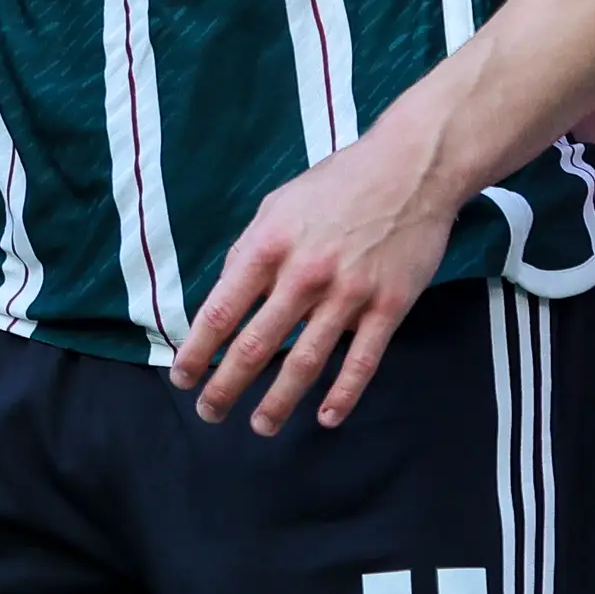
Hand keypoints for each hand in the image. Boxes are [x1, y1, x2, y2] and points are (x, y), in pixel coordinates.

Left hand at [170, 119, 464, 434]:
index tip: (183, 378)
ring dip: (279, 401)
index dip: (197, 350)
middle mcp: (304, 273)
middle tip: (210, 413)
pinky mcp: (388, 306)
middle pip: (257, 345)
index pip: (221, 310)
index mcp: (270, 245)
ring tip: (261, 426)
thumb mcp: (278, 205)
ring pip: (306, 361)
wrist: (411, 168)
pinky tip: (327, 417)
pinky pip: (362, 360)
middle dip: (227, 386)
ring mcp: (349, 293)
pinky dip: (344, 394)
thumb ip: (250, 250)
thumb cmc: (338, 184)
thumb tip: (224, 294)